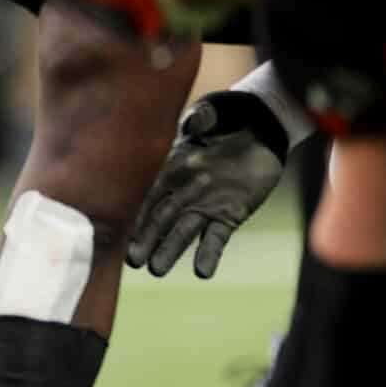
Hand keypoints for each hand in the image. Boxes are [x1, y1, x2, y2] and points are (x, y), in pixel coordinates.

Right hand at [129, 90, 289, 278]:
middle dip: (147, 238)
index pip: (151, 195)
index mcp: (172, 169)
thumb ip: (204, 119)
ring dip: (170, 251)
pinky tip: (202, 272)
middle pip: (162, 219)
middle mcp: (184, 192)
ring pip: (183, 232)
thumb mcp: (215, 114)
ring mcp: (206, 206)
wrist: (260, 131)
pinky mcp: (229, 215)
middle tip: (134, 261)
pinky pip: (216, 238)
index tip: (125, 231)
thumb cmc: (229, 120)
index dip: (139, 214)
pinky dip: (208, 255)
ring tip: (156, 270)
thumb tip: (195, 123)